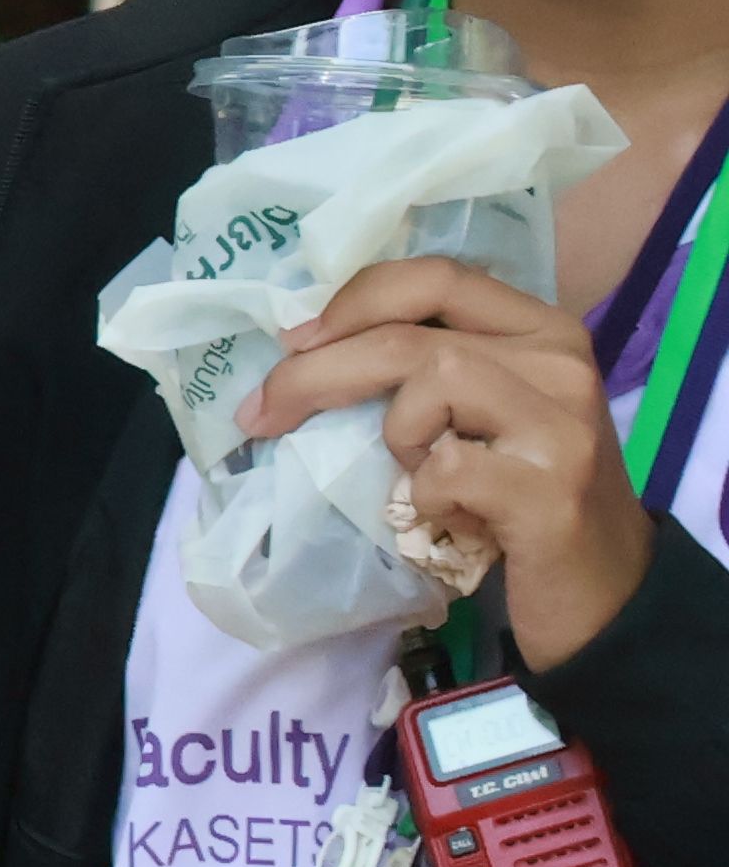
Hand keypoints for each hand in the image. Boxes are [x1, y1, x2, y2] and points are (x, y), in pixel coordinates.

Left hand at [244, 253, 659, 662]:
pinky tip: (455, 518)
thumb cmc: (522, 494)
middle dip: (316, 373)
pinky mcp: (550, 488)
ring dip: (397, 436)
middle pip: (407, 337)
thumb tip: (305, 342)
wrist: (604, 589)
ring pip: (429, 385)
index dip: (352, 301)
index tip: (293, 340)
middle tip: (262, 413)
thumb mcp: (486, 411)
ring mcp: (561, 423)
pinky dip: (423, 498)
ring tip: (423, 477)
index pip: (434, 278)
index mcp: (543, 329)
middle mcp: (560, 362)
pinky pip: (442, 469)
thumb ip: (428, 364)